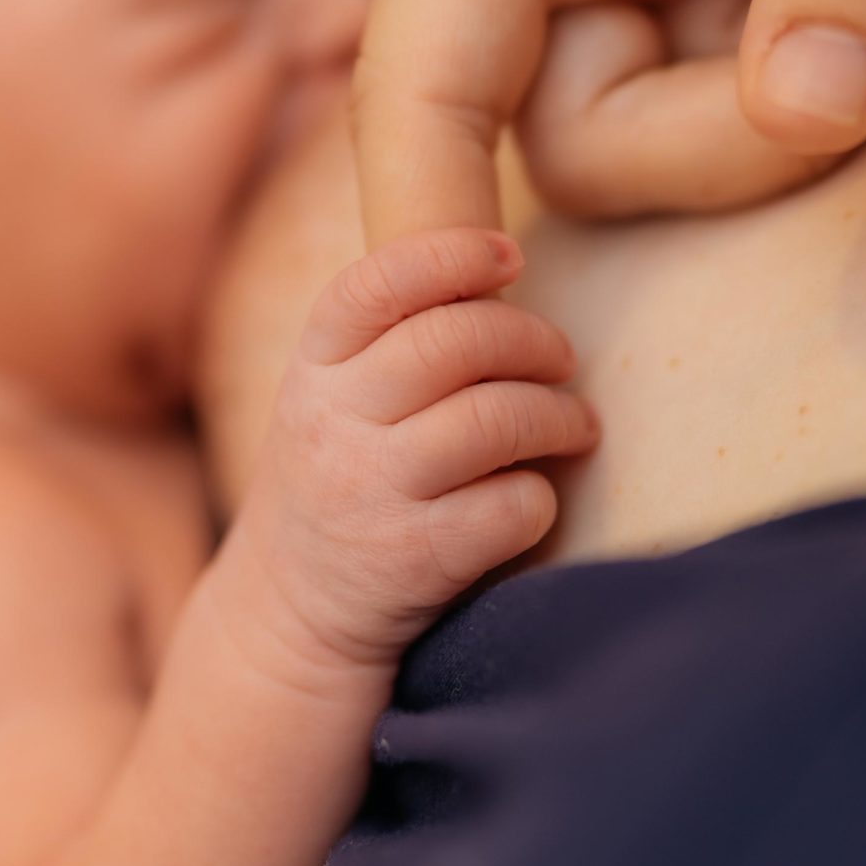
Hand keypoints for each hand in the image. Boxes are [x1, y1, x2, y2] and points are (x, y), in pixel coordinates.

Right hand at [223, 228, 598, 678]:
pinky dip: (540, 498)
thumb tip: (503, 267)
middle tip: (561, 361)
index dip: (452, 254)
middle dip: (533, 341)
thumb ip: (395, 338)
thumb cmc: (343, 476)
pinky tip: (531, 499)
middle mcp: (333, 422)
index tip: (509, 255)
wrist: (292, 611)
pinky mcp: (414, 558)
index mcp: (314, 366)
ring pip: (496, 420)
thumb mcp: (335, 398)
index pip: (377, 284)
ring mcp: (370, 491)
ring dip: (558, 416)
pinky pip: (511, 505)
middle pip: (455, 343)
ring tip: (573, 425)